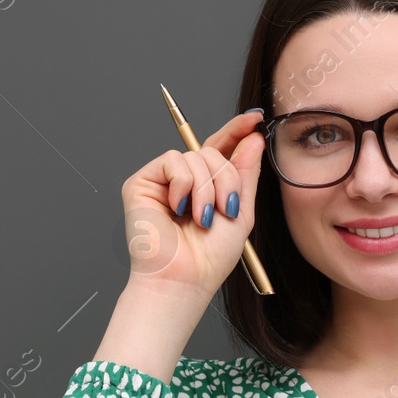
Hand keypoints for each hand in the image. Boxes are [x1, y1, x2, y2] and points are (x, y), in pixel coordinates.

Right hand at [120, 108, 265, 295]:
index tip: (255, 118)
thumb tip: (252, 137)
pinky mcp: (142, 182)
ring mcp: (162, 180)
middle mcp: (184, 180)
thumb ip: (245, 172)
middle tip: (226, 208)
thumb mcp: (241, 211)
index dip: (236, 131)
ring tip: (201, 218)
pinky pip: (172, 161)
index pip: (220, 148)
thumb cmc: (210, 257)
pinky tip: (179, 208)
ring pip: (195, 156)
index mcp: (207, 186)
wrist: (186, 278)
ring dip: (207, 188)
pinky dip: (184, 185)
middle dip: (226, 178)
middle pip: (211, 151)